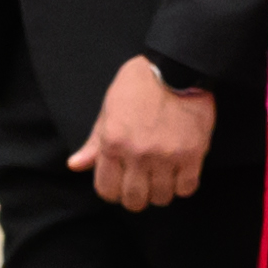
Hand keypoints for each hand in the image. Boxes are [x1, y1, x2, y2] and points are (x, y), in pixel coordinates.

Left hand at [78, 57, 219, 214]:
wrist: (177, 66)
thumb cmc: (139, 84)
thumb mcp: (109, 109)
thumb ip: (95, 142)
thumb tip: (75, 165)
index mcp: (112, 143)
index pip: (106, 190)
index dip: (113, 192)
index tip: (121, 185)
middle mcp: (138, 154)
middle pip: (134, 200)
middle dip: (137, 197)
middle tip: (144, 185)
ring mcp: (166, 156)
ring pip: (162, 198)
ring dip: (161, 192)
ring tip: (163, 177)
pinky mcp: (192, 154)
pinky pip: (186, 189)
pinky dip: (183, 185)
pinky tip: (180, 173)